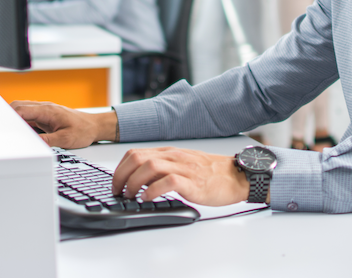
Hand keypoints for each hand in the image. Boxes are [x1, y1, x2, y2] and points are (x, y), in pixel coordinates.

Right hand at [10, 100, 116, 148]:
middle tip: (2, 129)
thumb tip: (31, 144)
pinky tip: (21, 131)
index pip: (22, 109)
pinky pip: (29, 115)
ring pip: (22, 109)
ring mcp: (44, 111)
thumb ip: (47, 141)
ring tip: (10, 131)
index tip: (1, 125)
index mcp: (47, 111)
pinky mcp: (45, 116)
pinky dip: (22, 121)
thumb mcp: (65, 140)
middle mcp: (44, 108)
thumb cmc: (83, 130)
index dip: (9, 116)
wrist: (94, 126)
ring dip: (14, 118)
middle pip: (18, 106)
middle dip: (8, 115)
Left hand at [111, 147, 249, 205]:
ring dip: (134, 182)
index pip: (135, 153)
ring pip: (149, 166)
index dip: (119, 169)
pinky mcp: (193, 182)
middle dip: (121, 175)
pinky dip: (153, 190)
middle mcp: (174, 157)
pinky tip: (147, 198)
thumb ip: (162, 170)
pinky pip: (168, 181)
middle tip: (118, 191)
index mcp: (169, 153)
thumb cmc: (210, 174)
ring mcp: (183, 168)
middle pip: (138, 158)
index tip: (115, 183)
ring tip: (130, 196)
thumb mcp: (182, 166)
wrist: (236, 176)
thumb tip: (139, 182)